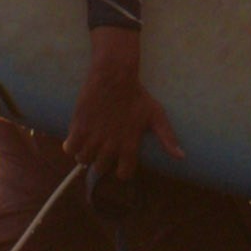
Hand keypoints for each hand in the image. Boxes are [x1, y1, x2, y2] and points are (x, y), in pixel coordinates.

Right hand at [63, 26, 181, 181]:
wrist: (115, 76)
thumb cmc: (138, 95)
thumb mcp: (157, 116)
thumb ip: (167, 138)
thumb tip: (181, 157)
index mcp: (129, 146)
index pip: (124, 174)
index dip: (121, 170)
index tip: (120, 162)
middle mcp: (110, 146)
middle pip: (101, 169)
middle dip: (102, 162)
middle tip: (102, 151)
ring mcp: (93, 138)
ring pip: (84, 160)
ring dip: (86, 155)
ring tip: (89, 145)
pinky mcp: (78, 127)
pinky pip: (69, 149)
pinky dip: (71, 146)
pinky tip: (76, 138)